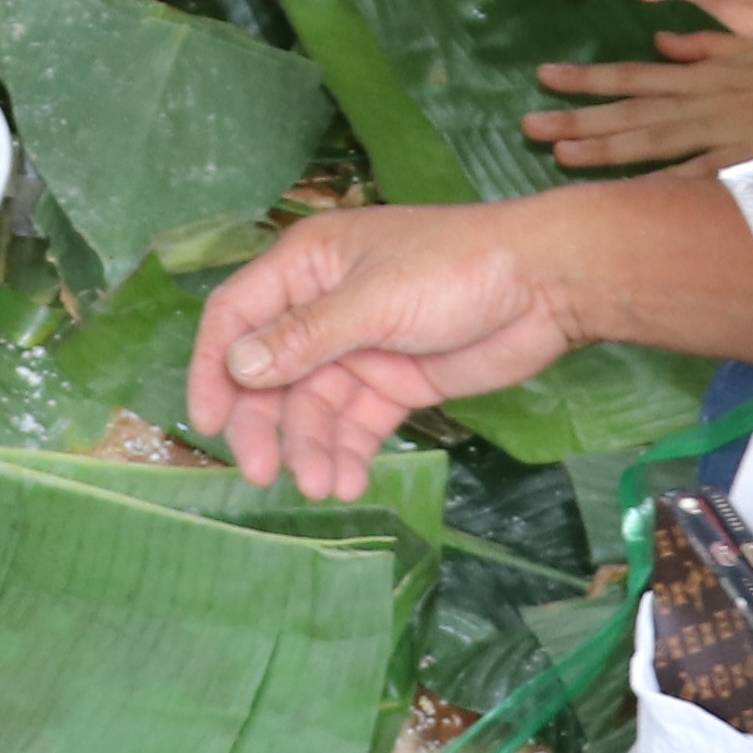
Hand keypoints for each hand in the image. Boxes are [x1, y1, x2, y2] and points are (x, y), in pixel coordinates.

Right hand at [191, 199, 586, 498]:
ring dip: (311, 448)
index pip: (236, 316)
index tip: (208, 422)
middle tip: (262, 474)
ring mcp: (359, 348)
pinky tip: (350, 482)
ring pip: (313, 408)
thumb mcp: (375, 299)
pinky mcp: (394, 382)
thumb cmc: (454, 269)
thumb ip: (306, 338)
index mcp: (307, 266)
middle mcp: (323, 307)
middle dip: (265, 425)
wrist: (544, 285)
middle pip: (271, 374)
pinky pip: (355, 425)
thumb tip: (237, 367)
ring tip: (324, 487)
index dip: (214, 367)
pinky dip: (348, 454)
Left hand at [521, 28, 752, 176]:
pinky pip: (699, 175)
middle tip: (527, 126)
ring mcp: (723, 134)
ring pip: (653, 142)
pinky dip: (665, 184)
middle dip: (577, 119)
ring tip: (559, 156)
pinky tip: (631, 197)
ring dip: (605, 149)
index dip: (587, 78)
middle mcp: (703, 102)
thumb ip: (707, 44)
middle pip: (629, 111)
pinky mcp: (748, 162)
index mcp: (704, 74)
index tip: (544, 78)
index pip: (633, 74)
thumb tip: (661, 41)